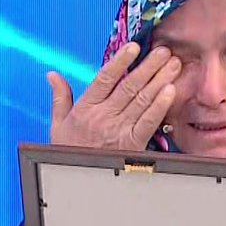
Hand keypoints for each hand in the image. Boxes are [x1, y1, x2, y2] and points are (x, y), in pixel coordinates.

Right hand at [46, 42, 180, 149]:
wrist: (76, 178)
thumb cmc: (69, 150)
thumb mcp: (59, 123)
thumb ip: (60, 97)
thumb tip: (52, 75)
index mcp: (87, 107)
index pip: (105, 78)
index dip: (120, 61)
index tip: (134, 46)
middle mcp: (104, 115)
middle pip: (129, 86)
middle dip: (149, 66)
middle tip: (164, 51)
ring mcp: (119, 129)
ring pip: (142, 100)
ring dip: (159, 80)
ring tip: (173, 65)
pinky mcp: (132, 144)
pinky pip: (148, 122)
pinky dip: (160, 106)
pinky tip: (170, 92)